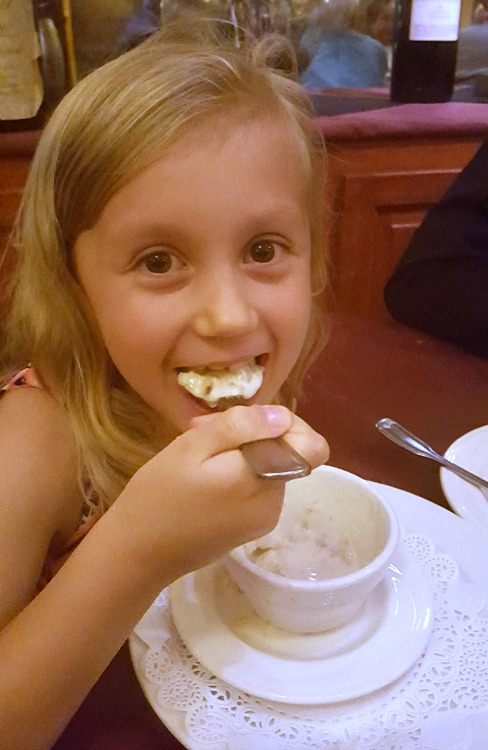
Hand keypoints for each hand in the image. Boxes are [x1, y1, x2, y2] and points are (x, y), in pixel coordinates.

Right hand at [115, 405, 327, 583]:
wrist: (136, 554)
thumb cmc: (158, 495)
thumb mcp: (191, 447)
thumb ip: (240, 427)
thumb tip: (283, 417)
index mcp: (263, 481)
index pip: (311, 445)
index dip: (286, 424)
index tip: (246, 422)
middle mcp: (274, 503)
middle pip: (285, 452)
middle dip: (251, 435)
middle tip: (202, 431)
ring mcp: (263, 519)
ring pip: (268, 467)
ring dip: (239, 452)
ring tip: (195, 453)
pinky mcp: (250, 528)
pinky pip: (256, 488)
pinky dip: (235, 473)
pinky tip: (200, 474)